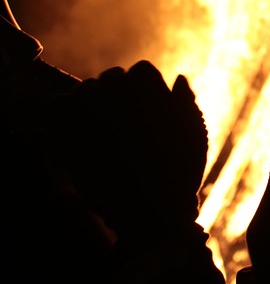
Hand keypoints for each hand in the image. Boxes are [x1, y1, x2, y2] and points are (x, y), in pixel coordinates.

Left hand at [56, 60, 208, 241]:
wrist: (150, 212)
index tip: (145, 109)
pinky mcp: (68, 131)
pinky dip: (66, 112)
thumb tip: (178, 79)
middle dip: (117, 94)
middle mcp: (119, 93)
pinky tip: (78, 129)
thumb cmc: (179, 174)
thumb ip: (186, 103)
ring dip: (92, 101)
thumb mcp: (195, 136)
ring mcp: (91, 111)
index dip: (144, 89)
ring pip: (85, 89)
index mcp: (151, 90)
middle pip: (112, 77)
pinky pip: (59, 106)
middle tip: (122, 121)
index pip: (141, 71)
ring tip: (100, 126)